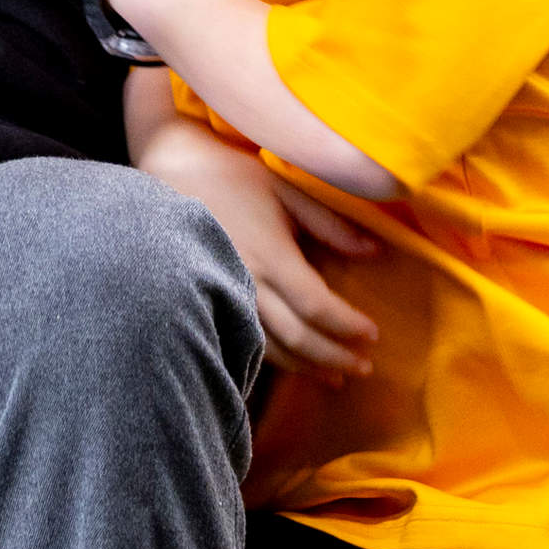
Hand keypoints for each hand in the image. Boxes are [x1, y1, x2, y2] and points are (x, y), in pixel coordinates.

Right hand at [135, 122, 381, 382]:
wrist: (171, 171)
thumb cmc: (233, 174)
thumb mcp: (287, 187)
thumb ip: (330, 223)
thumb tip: (376, 253)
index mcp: (271, 255)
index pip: (317, 307)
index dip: (348, 326)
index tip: (374, 334)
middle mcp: (247, 283)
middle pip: (297, 338)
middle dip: (335, 357)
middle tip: (364, 367)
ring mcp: (223, 296)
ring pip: (270, 350)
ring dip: (307, 367)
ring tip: (336, 376)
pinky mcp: (208, 301)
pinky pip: (244, 343)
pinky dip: (274, 361)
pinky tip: (292, 365)